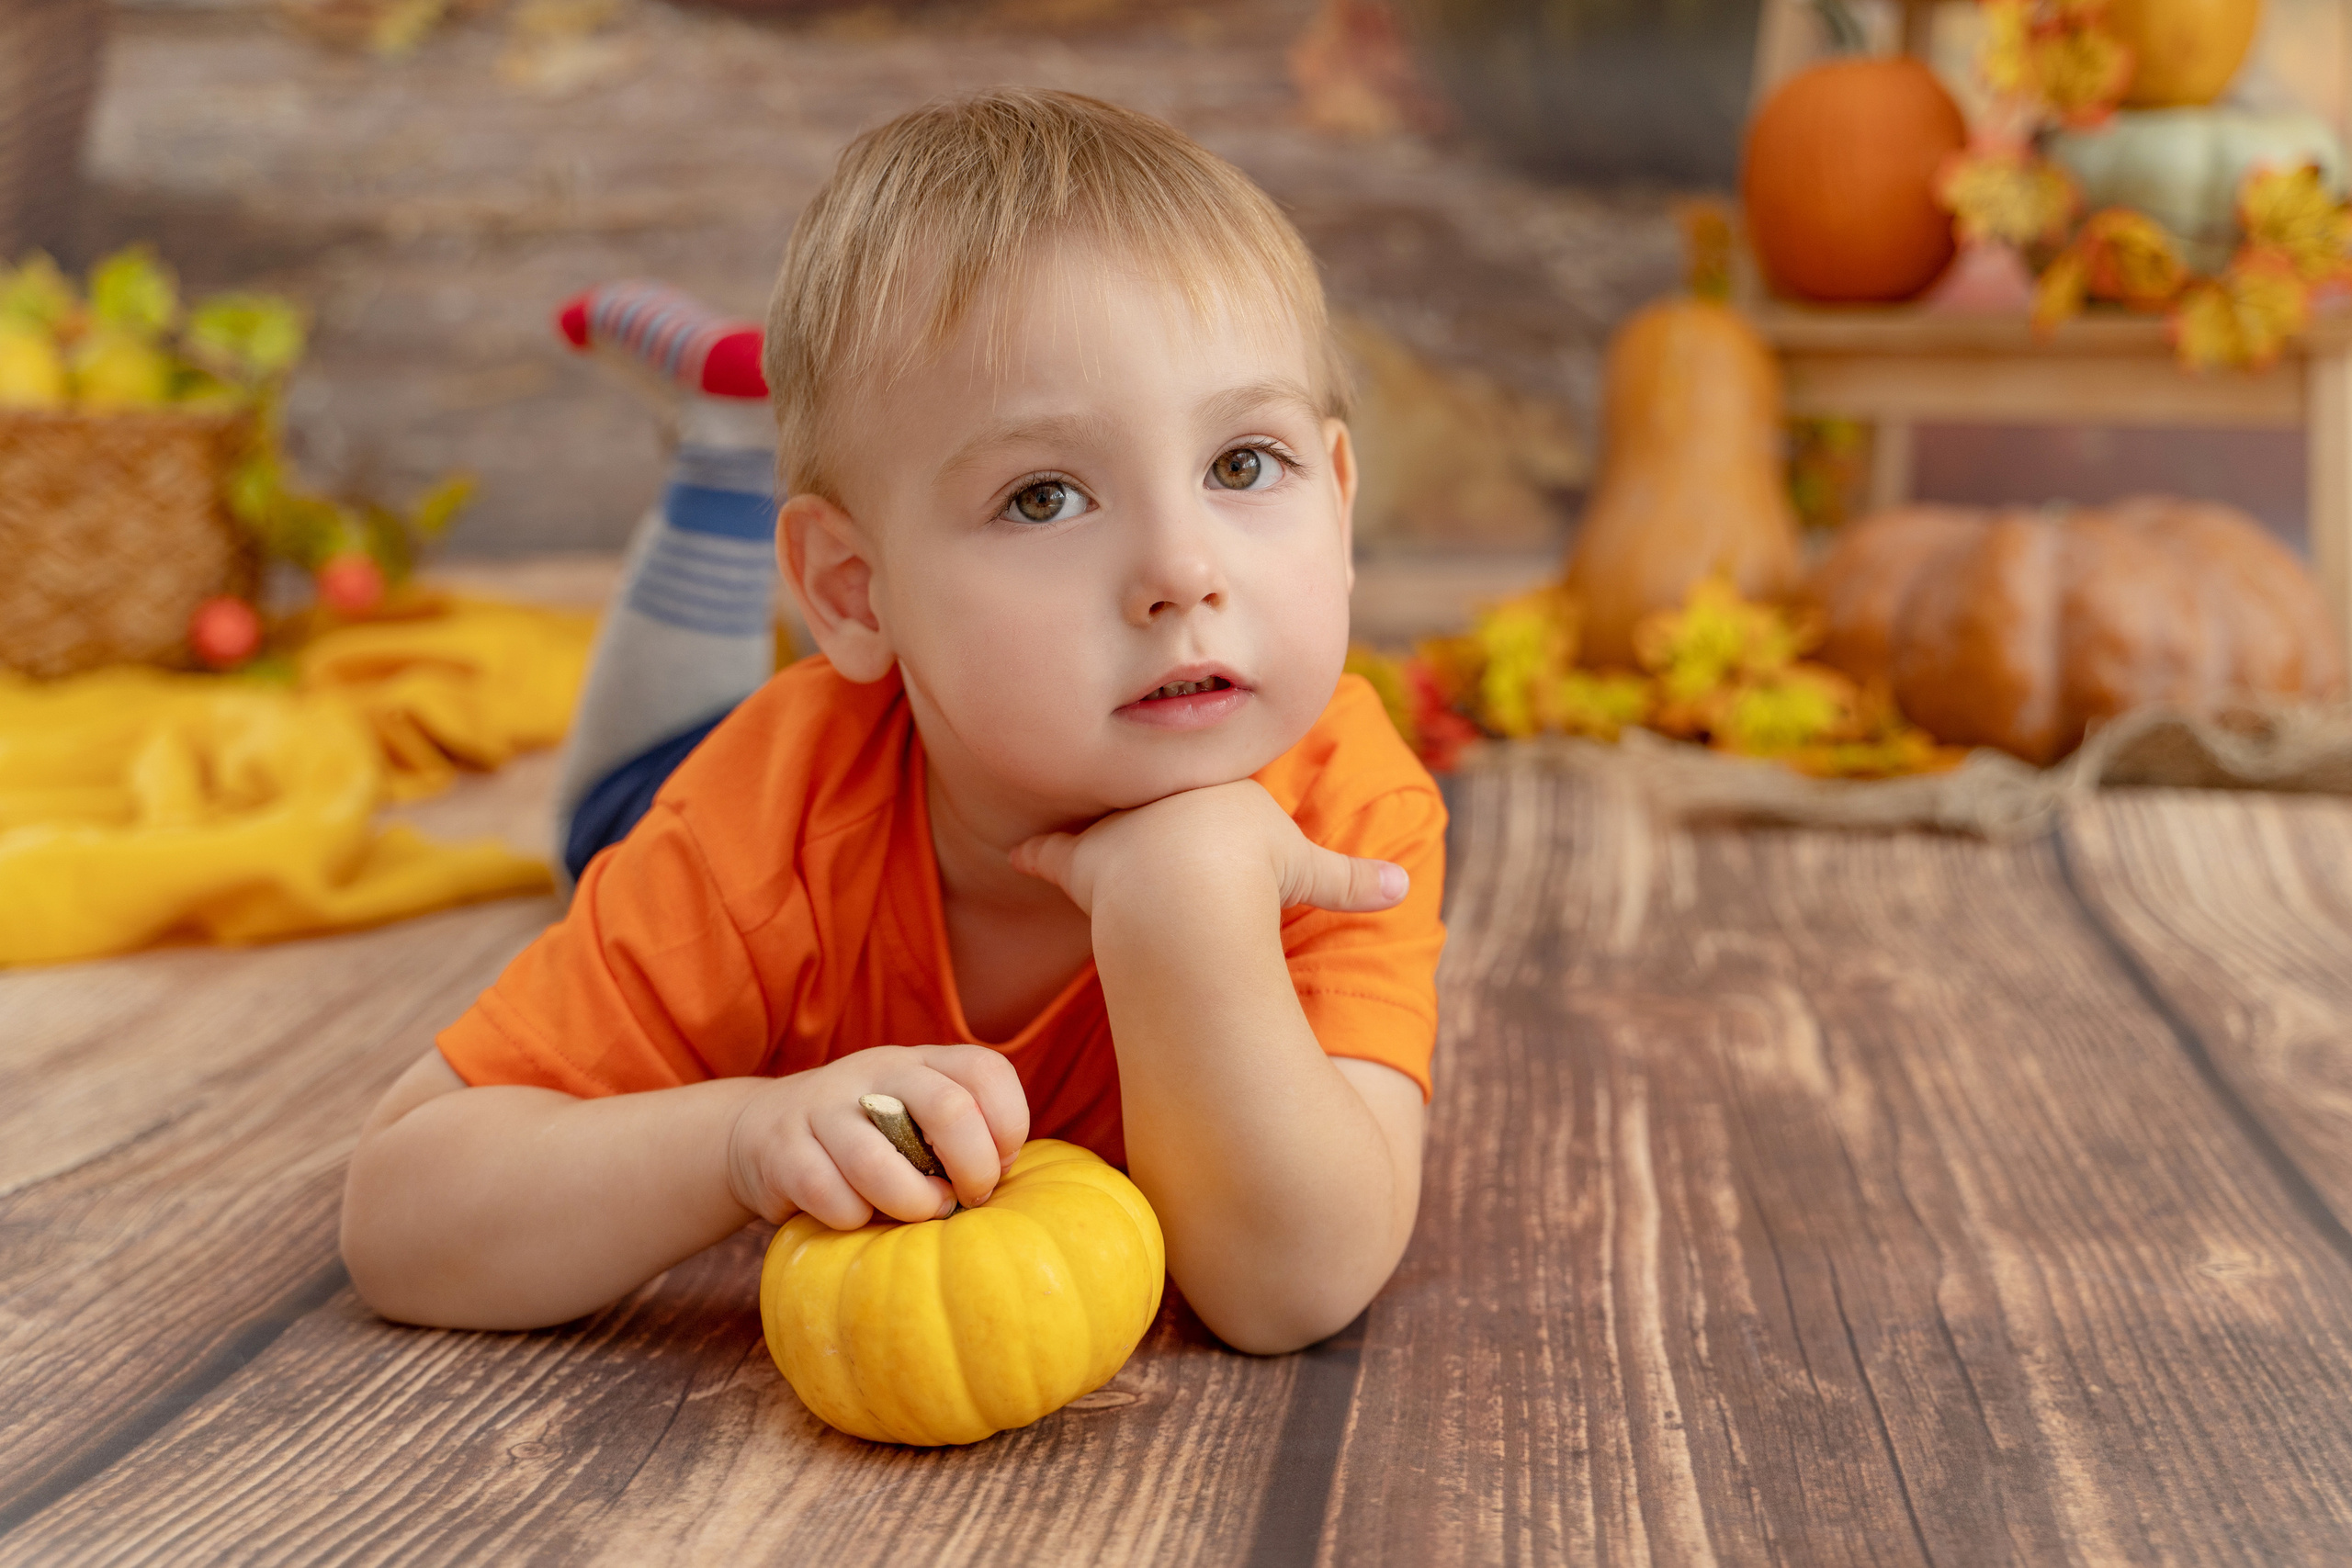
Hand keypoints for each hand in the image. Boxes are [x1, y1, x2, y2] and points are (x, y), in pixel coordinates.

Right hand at [725, 1045, 1028, 1228]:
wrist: (761, 1132)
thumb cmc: (867, 1139)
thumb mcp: (915, 1118)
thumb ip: (962, 1135)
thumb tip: (1008, 1185)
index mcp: (920, 1061)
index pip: (986, 1071)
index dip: (1009, 1123)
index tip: (1002, 1165)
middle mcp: (876, 1073)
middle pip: (948, 1107)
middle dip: (973, 1166)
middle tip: (971, 1196)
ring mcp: (825, 1107)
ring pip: (880, 1161)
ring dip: (915, 1203)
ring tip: (923, 1213)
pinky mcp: (783, 1150)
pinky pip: (831, 1196)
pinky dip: (855, 1219)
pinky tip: (857, 1216)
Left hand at [1009, 779, 1407, 919]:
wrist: (1193, 887)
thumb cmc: (1254, 871)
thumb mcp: (1307, 872)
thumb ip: (1348, 880)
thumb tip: (1403, 889)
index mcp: (1214, 785)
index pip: (1207, 784)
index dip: (1203, 798)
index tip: (1198, 806)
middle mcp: (1161, 792)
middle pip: (1153, 793)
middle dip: (1147, 799)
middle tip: (1140, 817)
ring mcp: (1119, 823)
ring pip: (1105, 817)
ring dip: (1093, 823)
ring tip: (1080, 827)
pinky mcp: (1085, 859)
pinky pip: (1053, 851)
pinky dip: (1035, 853)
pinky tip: (1017, 852)